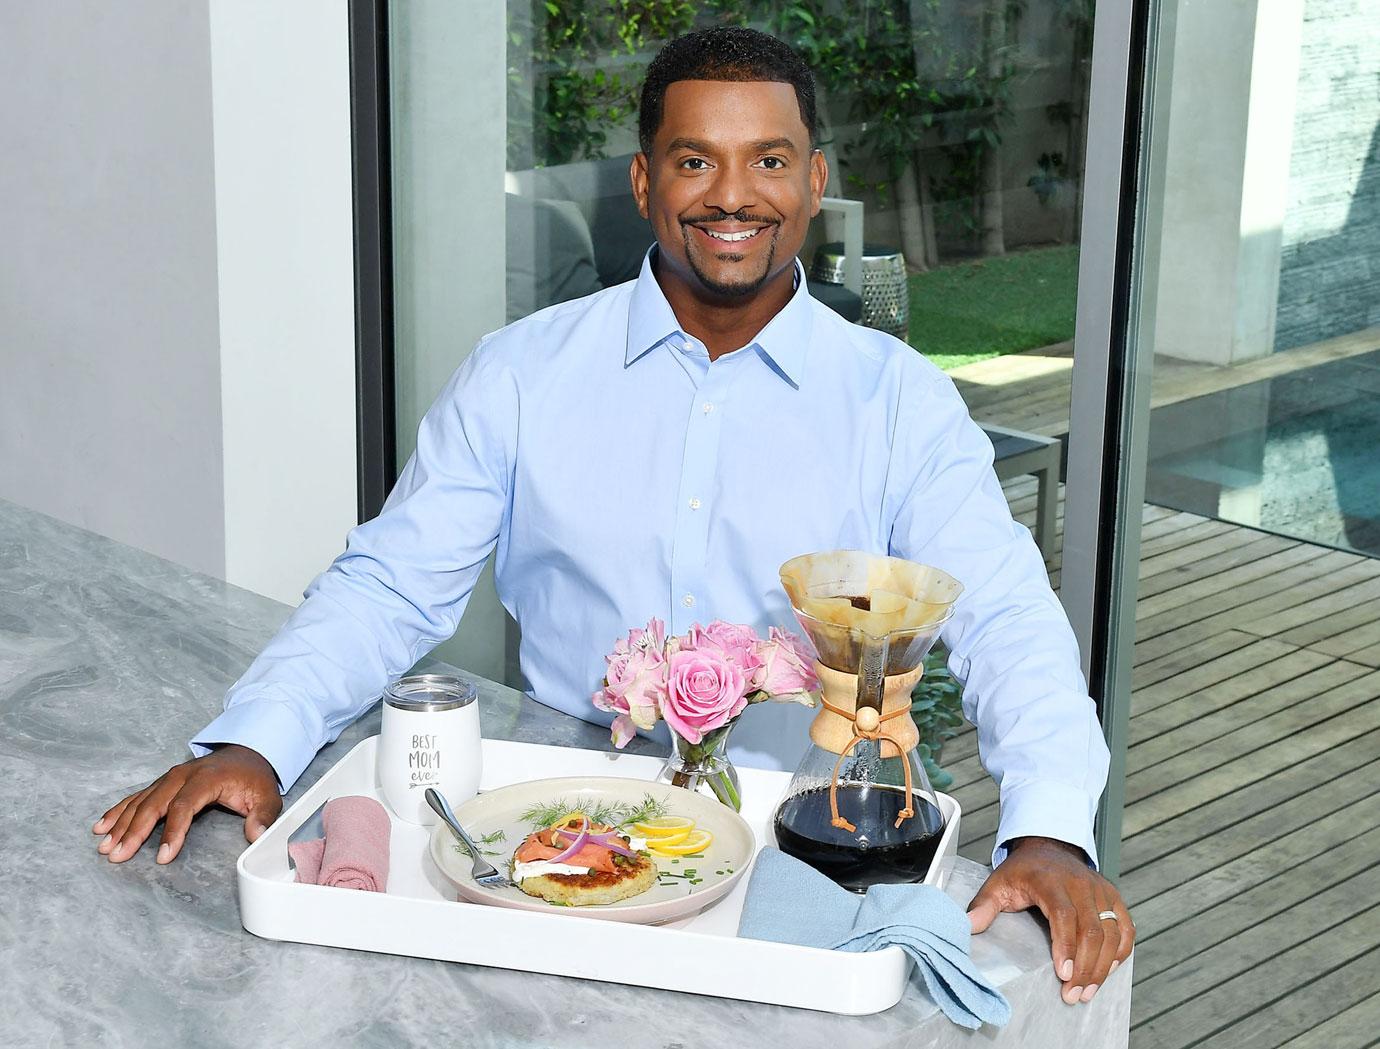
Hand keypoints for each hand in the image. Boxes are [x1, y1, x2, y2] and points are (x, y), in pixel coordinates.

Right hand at [93, 744, 281, 863]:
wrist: (246, 753)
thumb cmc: (253, 777)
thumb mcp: (267, 795)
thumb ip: (263, 816)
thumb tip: (256, 834)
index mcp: (207, 779)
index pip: (184, 806)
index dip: (172, 832)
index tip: (162, 857)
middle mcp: (183, 775)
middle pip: (154, 804)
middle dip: (134, 832)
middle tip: (117, 856)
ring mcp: (170, 778)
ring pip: (140, 801)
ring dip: (120, 824)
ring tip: (104, 846)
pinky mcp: (163, 782)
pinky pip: (137, 797)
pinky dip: (119, 811)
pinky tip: (102, 826)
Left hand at [967, 836, 1133, 1004]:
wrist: (1049, 848)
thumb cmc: (1024, 870)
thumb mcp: (998, 882)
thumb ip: (984, 905)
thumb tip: (969, 927)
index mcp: (1051, 881)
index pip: (1064, 915)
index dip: (1065, 946)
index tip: (1063, 974)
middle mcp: (1081, 884)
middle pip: (1092, 930)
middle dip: (1085, 967)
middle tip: (1073, 995)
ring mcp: (1101, 891)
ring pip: (1112, 933)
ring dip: (1102, 967)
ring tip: (1087, 992)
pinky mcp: (1114, 898)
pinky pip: (1126, 929)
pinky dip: (1120, 953)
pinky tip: (1107, 971)